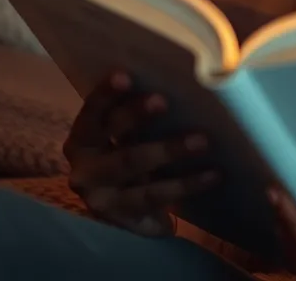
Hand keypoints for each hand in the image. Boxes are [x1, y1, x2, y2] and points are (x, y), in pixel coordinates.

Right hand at [63, 71, 219, 235]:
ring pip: (132, 165)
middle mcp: (83, 165)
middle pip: (108, 134)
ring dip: (168, 150)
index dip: (106, 93)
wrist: (132, 219)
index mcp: (83, 138)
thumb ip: (138, 118)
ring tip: (202, 140)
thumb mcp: (128, 141)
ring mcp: (99, 194)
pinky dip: (187, 184)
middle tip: (164, 100)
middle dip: (135, 115)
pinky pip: (156, 195)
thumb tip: (179, 82)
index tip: (126, 76)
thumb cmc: (133, 163)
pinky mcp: (122, 217)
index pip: (92, 110)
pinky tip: (212, 174)